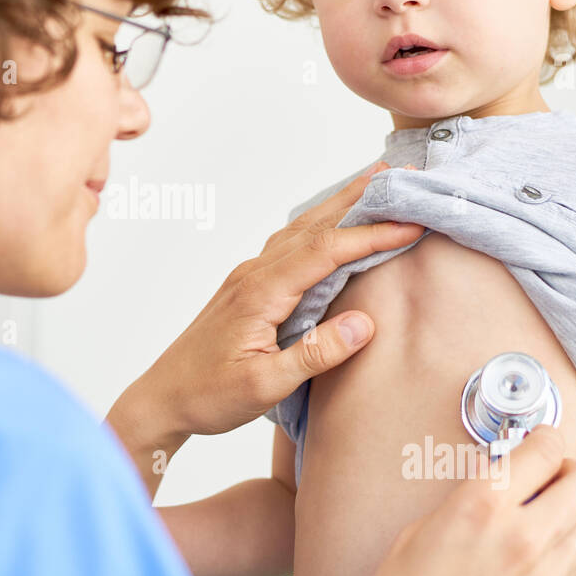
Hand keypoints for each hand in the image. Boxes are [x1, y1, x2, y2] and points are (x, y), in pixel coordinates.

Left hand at [123, 160, 426, 441]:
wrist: (162, 399)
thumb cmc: (208, 396)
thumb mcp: (264, 386)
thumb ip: (314, 355)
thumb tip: (365, 324)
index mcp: (261, 292)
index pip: (325, 250)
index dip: (371, 235)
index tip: (412, 225)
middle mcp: (255, 274)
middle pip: (314, 224)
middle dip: (360, 199)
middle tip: (401, 176)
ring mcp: (250, 277)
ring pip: (301, 229)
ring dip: (340, 206)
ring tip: (375, 184)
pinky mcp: (249, 287)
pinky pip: (291, 243)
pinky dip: (321, 226)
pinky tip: (333, 224)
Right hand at [346, 425, 575, 575]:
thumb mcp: (424, 526)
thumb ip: (472, 498)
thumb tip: (500, 485)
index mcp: (483, 504)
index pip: (546, 448)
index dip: (545, 436)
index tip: (539, 438)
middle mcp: (522, 536)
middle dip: (570, 470)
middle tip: (548, 474)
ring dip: (567, 515)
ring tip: (537, 519)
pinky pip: (568, 567)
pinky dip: (554, 555)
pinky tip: (522, 560)